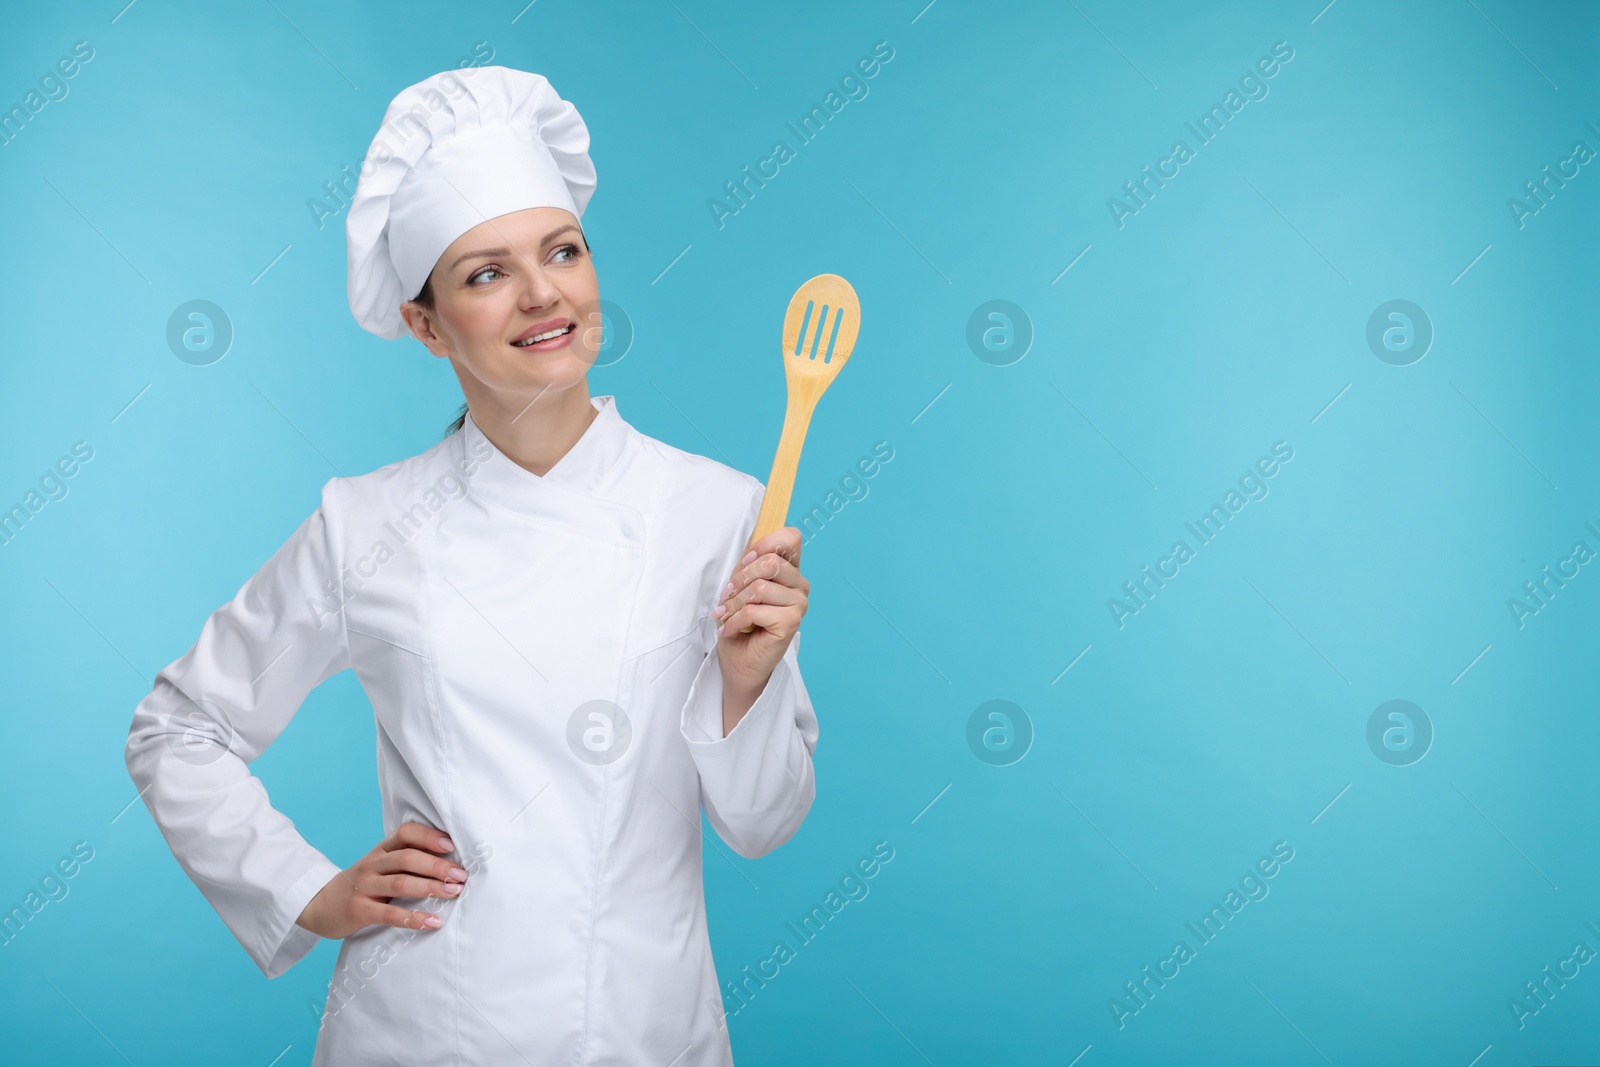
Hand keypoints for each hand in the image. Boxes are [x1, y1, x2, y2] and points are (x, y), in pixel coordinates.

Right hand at [295, 822, 466, 939]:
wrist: (318, 905)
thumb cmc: (362, 885)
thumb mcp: (379, 866)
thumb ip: (406, 861)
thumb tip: (450, 861)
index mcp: (381, 850)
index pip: (405, 833)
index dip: (428, 836)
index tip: (452, 845)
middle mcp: (372, 864)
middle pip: (407, 858)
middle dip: (437, 866)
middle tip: (461, 875)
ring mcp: (364, 887)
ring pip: (400, 883)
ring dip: (430, 887)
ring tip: (454, 893)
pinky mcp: (359, 910)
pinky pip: (389, 914)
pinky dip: (413, 918)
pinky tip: (433, 922)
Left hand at [711, 527, 807, 700]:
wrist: (739, 661)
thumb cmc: (740, 622)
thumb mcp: (739, 586)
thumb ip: (748, 566)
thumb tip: (750, 553)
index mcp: (790, 571)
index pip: (790, 539)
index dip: (764, 544)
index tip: (744, 564)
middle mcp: (799, 585)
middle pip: (770, 562)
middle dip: (739, 579)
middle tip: (727, 597)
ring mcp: (799, 604)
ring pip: (759, 587)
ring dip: (734, 603)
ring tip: (726, 615)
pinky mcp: (791, 622)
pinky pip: (755, 610)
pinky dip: (734, 620)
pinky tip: (730, 629)